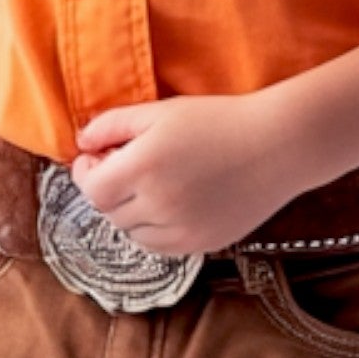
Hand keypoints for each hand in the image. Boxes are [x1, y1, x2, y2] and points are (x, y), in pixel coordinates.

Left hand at [68, 94, 298, 257]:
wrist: (278, 145)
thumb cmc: (219, 120)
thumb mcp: (161, 111)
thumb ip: (112, 124)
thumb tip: (81, 144)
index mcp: (143, 167)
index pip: (91, 189)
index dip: (86, 173)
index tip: (97, 158)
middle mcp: (158, 205)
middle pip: (110, 212)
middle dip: (109, 189)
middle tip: (126, 166)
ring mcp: (181, 230)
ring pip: (132, 232)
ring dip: (131, 211)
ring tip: (153, 184)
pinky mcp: (202, 244)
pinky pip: (160, 246)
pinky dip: (154, 229)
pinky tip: (172, 203)